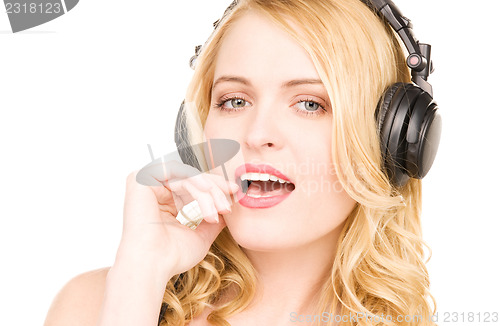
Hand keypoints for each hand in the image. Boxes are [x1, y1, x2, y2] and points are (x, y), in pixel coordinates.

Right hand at [118, 161, 238, 275]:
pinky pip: (175, 171)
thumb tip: (227, 210)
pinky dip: (194, 179)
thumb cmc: (173, 256)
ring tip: (219, 210)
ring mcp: (147, 184)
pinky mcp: (141, 179)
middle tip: (229, 204)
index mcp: (165, 203)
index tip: (236, 193)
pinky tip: (207, 192)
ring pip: (187, 176)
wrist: (152, 264)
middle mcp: (155, 191)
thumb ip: (213, 220)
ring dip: (208, 191)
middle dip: (216, 189)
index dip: (216, 189)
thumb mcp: (201, 235)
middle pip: (192, 179)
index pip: (194, 187)